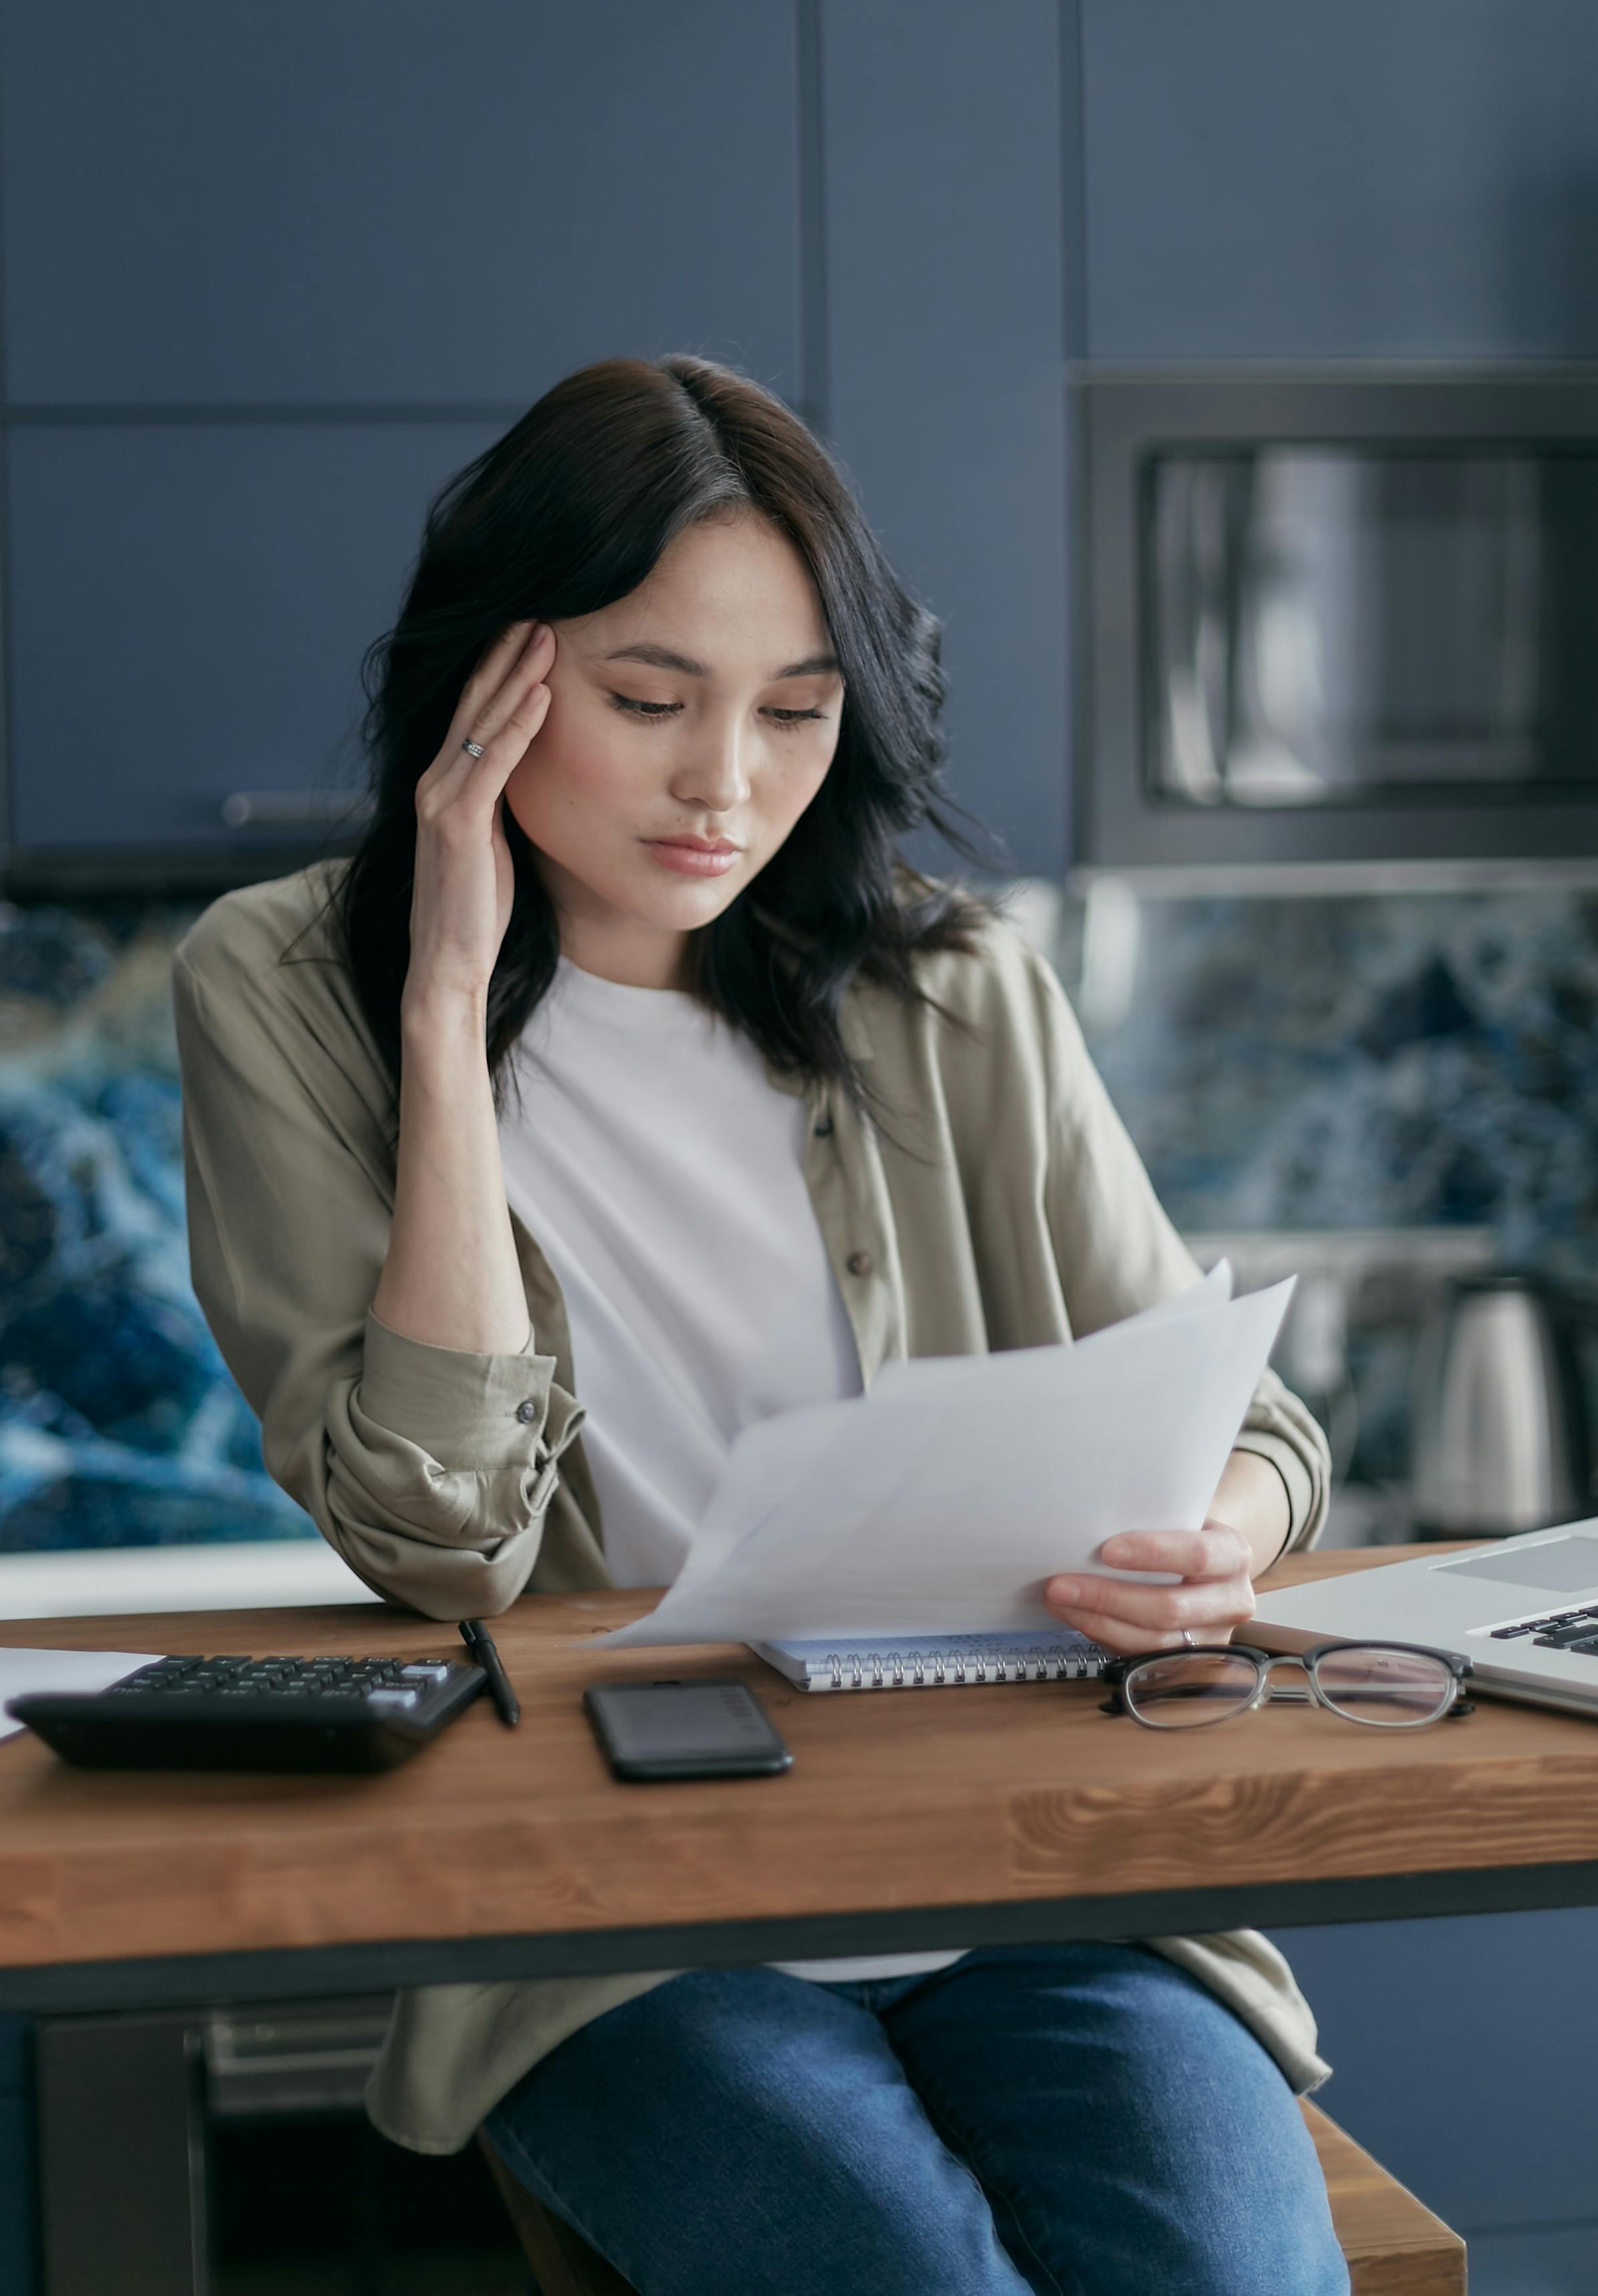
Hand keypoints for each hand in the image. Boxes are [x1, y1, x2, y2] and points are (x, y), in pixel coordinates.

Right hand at [403, 620, 555, 1016]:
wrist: (448, 963)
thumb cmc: (477, 911)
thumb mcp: (494, 842)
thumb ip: (500, 803)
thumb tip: (529, 775)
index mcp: (445, 785)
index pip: (475, 712)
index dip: (500, 668)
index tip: (531, 629)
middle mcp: (434, 782)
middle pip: (475, 702)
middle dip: (507, 654)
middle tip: (540, 608)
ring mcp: (441, 800)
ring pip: (483, 721)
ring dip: (517, 674)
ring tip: (546, 632)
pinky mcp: (457, 823)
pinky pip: (494, 762)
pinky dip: (518, 725)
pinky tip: (543, 694)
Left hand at [1041, 1522, 1255, 1655]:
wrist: (1207, 1564)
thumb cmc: (1181, 1532)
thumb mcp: (1181, 1517)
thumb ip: (1151, 1519)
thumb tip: (1087, 1524)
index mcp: (1234, 1554)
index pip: (1197, 1555)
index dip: (1153, 1553)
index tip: (1107, 1550)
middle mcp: (1232, 1601)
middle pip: (1169, 1609)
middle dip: (1108, 1597)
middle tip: (1059, 1584)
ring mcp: (1212, 1638)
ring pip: (1152, 1642)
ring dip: (1097, 1622)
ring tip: (1058, 1601)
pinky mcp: (1188, 1662)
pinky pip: (1141, 1658)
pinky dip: (1103, 1636)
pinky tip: (1075, 1617)